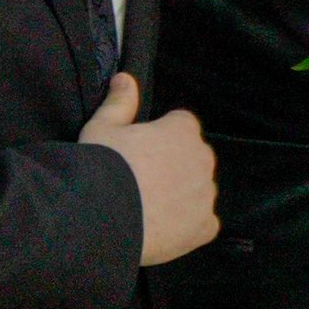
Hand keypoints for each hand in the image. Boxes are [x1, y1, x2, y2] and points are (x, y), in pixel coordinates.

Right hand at [80, 74, 217, 265]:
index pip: (180, 126)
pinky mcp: (206, 226)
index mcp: (183, 129)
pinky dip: (189, 227)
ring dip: (182, 196)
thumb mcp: (102, 127)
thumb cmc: (102, 165)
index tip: (139, 152)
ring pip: (198, 191)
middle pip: (192, 158)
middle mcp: (203, 158)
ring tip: (148, 209)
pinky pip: (203, 223)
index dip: (160, 138)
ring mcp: (206, 194)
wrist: (102, 215)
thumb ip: (119, 102)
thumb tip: (126, 78)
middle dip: (175, 166)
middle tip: (141, 182)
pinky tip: (163, 229)